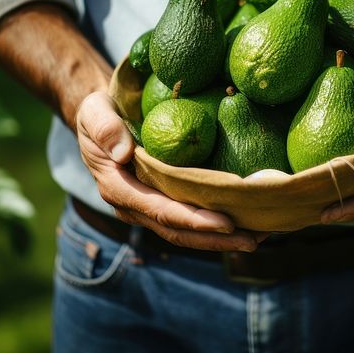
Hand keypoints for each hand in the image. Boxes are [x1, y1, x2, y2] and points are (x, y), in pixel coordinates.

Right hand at [76, 91, 262, 250]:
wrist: (99, 121)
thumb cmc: (98, 112)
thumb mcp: (94, 111)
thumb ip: (104, 128)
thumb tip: (123, 153)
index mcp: (118, 188)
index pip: (159, 210)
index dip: (193, 220)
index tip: (226, 222)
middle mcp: (133, 206)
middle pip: (177, 230)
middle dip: (215, 239)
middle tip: (253, 240)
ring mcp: (147, 208)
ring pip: (185, 232)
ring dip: (221, 239)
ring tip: (259, 238)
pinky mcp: (161, 203)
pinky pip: (189, 220)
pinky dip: (216, 227)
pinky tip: (247, 224)